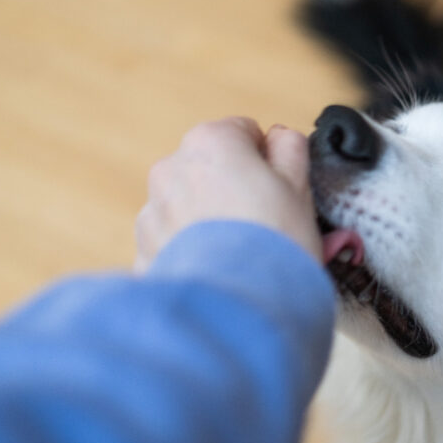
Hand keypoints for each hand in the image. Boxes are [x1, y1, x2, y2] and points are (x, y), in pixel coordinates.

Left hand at [134, 117, 320, 271]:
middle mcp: (171, 169)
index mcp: (210, 142)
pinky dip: (192, 254)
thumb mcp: (300, 187)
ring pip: (188, 206)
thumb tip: (279, 138)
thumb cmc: (275, 244)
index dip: (267, 162)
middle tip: (262, 225)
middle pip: (210, 169)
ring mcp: (152, 212)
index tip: (279, 190)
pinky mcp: (143, 253)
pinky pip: (174, 245)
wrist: (239, 309)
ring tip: (239, 255)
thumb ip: (289, 148)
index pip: (243, 133)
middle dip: (232, 190)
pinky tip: (218, 273)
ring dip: (209, 221)